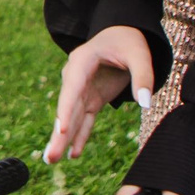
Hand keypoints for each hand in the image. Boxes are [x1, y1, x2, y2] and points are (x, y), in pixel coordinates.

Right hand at [43, 24, 154, 163]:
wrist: (121, 34)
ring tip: (52, 160)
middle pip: (66, 109)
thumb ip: (143, 77)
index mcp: (81, 62)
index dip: (66, 110)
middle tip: (49, 157)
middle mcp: (75, 78)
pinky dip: (80, 136)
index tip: (60, 130)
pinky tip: (73, 153)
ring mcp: (81, 90)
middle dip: (58, 134)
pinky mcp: (91, 98)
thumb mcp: (139, 55)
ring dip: (63, 139)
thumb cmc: (128, 41)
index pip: (72, 89)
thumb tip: (145, 104)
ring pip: (71, 118)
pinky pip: (84, 120)